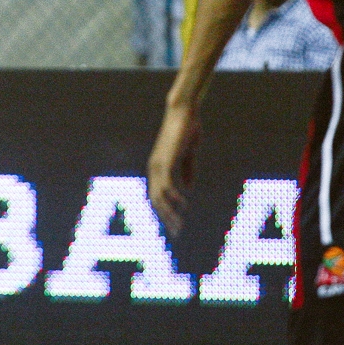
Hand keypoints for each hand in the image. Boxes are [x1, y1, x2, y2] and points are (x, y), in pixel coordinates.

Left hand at [147, 104, 200, 235]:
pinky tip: (184, 206)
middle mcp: (155, 168)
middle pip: (156, 200)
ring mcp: (158, 165)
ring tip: (179, 225)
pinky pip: (167, 185)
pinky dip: (175, 198)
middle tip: (176, 233)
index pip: (158, 195)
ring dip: (169, 213)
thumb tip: (186, 189)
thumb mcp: (188, 154)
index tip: (175, 224)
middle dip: (166, 218)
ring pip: (159, 196)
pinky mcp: (166, 161)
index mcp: (159, 167)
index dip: (165, 211)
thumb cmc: (187, 129)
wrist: (184, 111)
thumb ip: (187, 170)